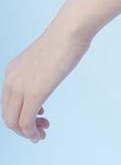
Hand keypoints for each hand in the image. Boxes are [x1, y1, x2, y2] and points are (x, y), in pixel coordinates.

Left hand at [3, 20, 91, 142]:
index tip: (38, 117)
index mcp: (12, 71)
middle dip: (22, 129)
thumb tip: (46, 79)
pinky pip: (26, 121)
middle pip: (7, 115)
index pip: (7, 103)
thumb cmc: (64, 40)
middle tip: (39, 131)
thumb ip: (39, 71)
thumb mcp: (44, 59)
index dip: (19, 116)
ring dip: (27, 133)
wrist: (69, 31)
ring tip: (41, 134)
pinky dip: (31, 132)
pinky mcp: (34, 93)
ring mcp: (21, 87)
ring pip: (13, 122)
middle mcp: (11, 80)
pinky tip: (40, 133)